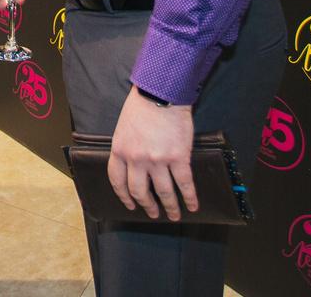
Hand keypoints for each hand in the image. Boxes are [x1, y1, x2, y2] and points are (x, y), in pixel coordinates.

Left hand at [107, 88, 197, 220]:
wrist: (160, 93)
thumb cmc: (141, 106)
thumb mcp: (123, 128)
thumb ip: (126, 147)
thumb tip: (133, 164)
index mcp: (120, 151)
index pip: (118, 181)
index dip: (124, 196)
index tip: (130, 204)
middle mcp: (137, 160)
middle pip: (139, 191)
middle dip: (147, 205)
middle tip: (153, 213)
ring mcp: (158, 160)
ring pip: (163, 191)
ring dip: (169, 206)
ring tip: (174, 215)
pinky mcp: (178, 158)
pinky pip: (184, 183)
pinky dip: (189, 197)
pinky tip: (192, 205)